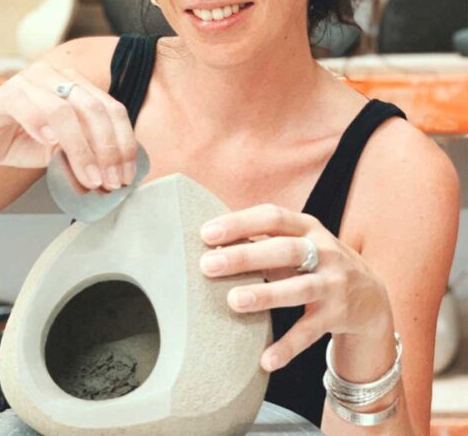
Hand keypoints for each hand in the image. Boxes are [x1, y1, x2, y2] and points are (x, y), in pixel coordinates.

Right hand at [0, 59, 136, 190]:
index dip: (124, 143)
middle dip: (108, 149)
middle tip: (111, 180)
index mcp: (78, 84)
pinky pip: (28, 105)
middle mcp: (57, 76)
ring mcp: (30, 81)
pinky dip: (42, 126)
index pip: (112, 109)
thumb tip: (118, 173)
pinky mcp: (4, 93)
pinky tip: (49, 145)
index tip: (127, 174)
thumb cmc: (24, 143)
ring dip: (81, 149)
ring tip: (88, 177)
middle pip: (95, 109)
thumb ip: (89, 151)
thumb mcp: (65, 150)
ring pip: (66, 111)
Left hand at [198, 204, 391, 371]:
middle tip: (208, 265)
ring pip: (299, 288)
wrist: (370, 295)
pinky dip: (289, 346)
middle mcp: (324, 251)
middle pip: (284, 250)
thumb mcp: (297, 243)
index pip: (272, 217)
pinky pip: (310, 332)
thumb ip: (262, 241)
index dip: (240, 223)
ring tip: (234, 301)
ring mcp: (334, 284)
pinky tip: (265, 359)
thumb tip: (211, 245)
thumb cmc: (315, 263)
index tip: (206, 233)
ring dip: (266, 295)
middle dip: (245, 256)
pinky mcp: (338, 315)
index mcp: (307, 227)